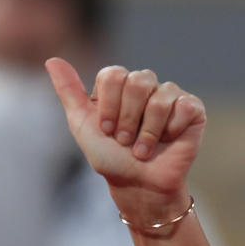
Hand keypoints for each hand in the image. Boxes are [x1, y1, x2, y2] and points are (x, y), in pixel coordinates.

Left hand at [45, 58, 205, 224]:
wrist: (137, 185)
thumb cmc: (109, 157)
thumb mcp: (81, 124)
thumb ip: (68, 91)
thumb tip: (52, 60)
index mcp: (118, 86)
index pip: (113, 75)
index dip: (108, 106)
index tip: (105, 130)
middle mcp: (143, 86)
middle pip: (138, 81)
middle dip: (127, 119)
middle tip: (124, 141)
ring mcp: (169, 96)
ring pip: (160, 95)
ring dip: (146, 131)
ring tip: (142, 149)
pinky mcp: (192, 109)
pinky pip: (183, 106)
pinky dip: (170, 130)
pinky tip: (167, 141)